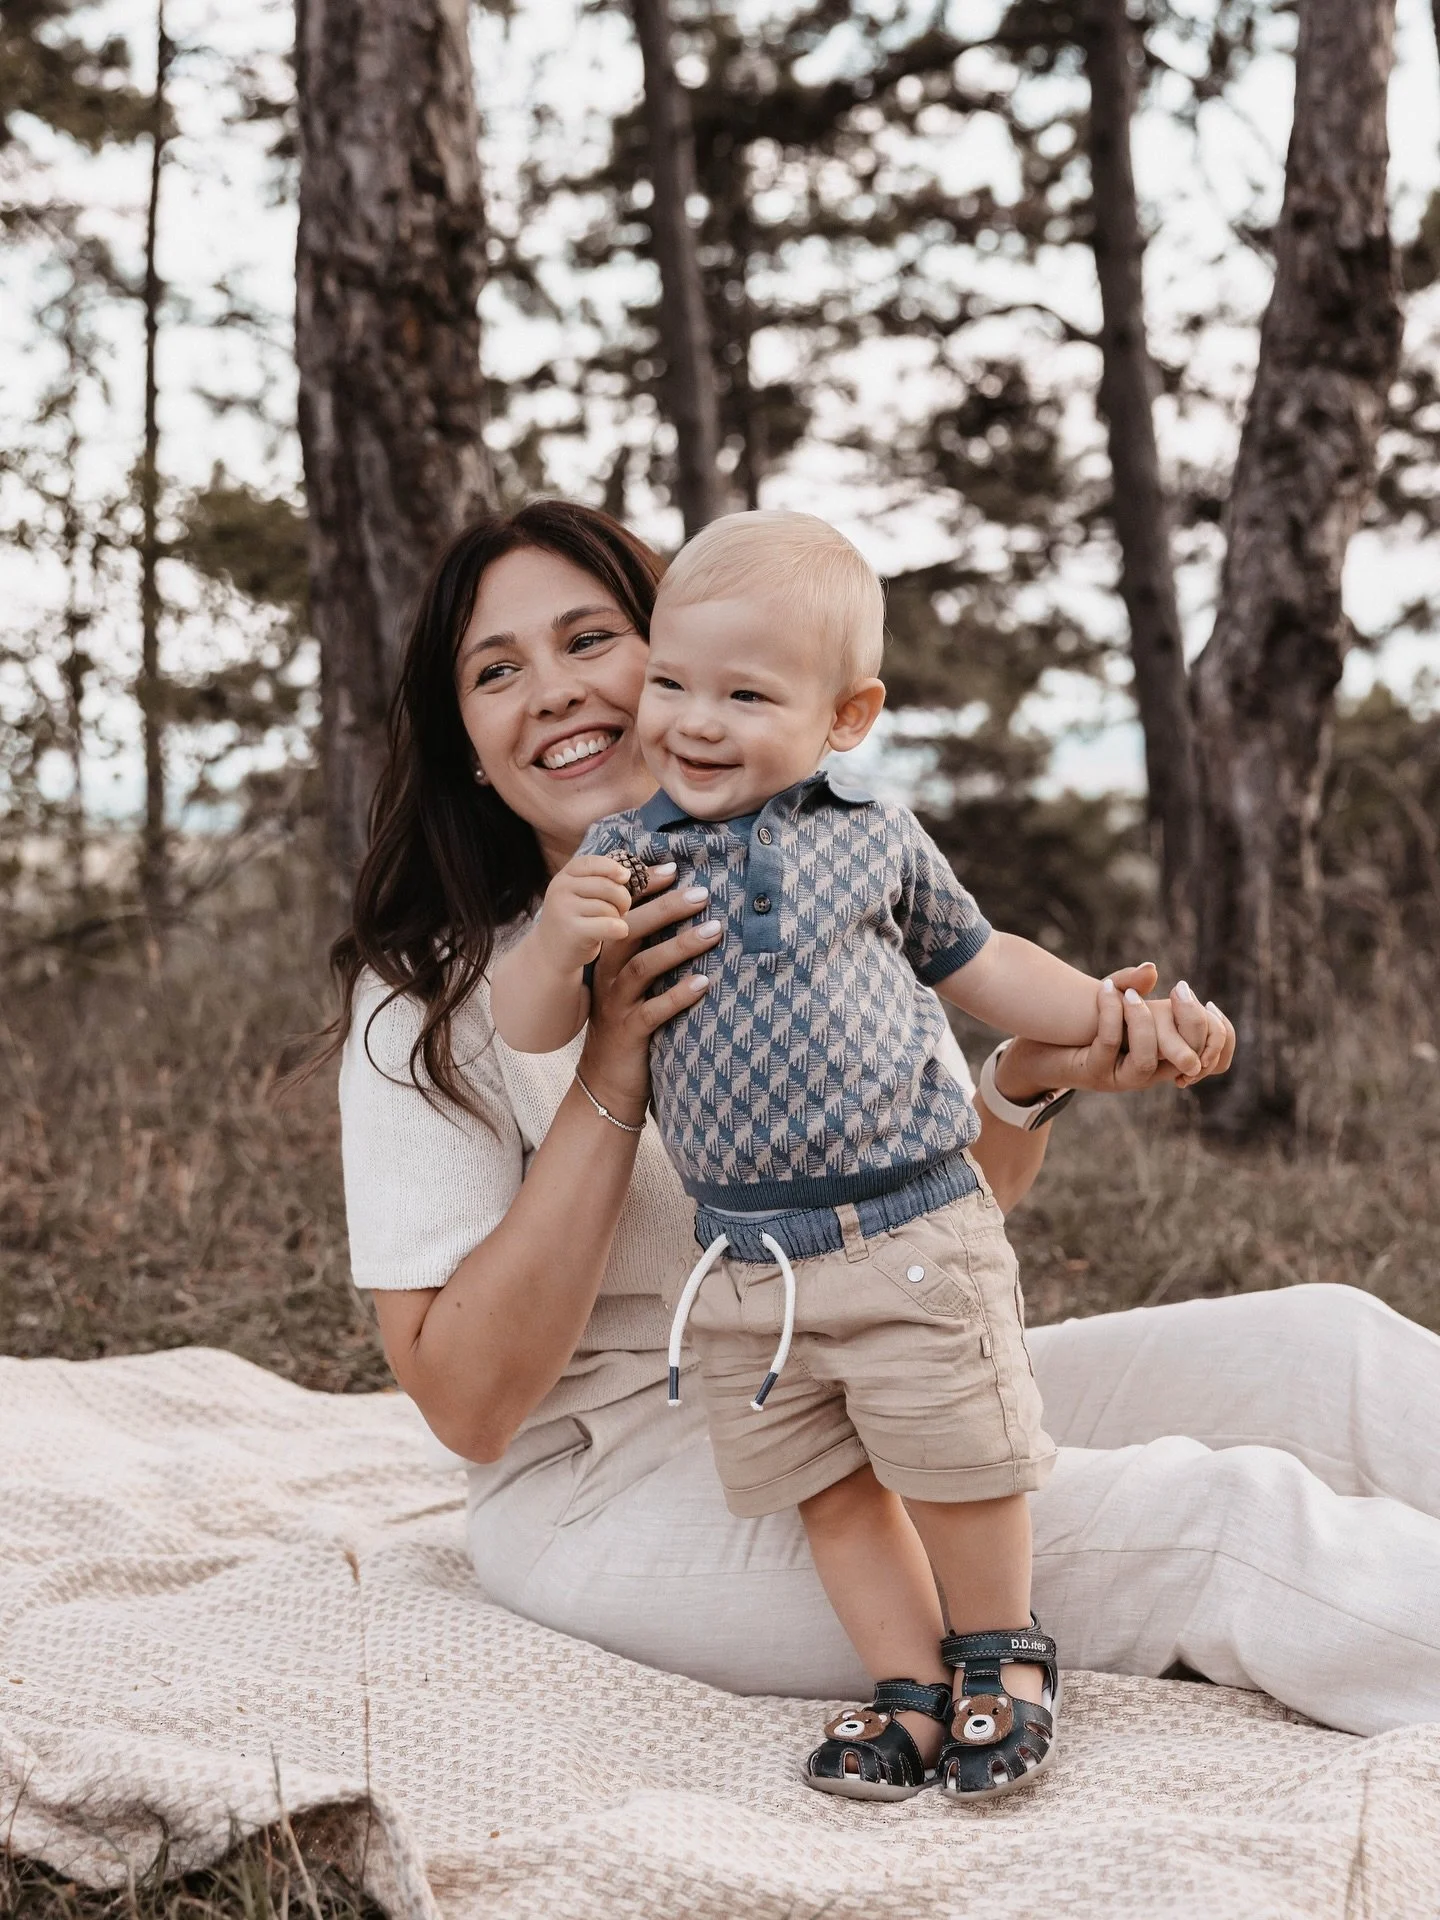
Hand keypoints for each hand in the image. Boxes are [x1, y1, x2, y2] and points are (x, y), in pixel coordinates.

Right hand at [535, 854, 656, 972]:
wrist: (552, 955)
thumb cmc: (583, 920)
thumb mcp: (597, 896)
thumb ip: (629, 881)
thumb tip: (672, 869)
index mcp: (567, 875)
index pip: (595, 862)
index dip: (614, 869)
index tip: (627, 878)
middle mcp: (561, 888)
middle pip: (609, 886)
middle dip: (623, 899)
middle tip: (620, 910)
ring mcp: (564, 909)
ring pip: (610, 906)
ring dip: (619, 917)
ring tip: (611, 922)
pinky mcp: (572, 930)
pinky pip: (609, 924)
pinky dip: (619, 929)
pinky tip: (617, 933)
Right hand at [577, 872, 722, 1120]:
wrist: (606, 1082)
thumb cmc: (630, 1025)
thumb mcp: (636, 985)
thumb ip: (652, 952)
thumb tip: (691, 916)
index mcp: (611, 959)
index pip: (625, 914)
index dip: (647, 891)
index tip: (675, 869)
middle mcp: (610, 977)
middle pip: (632, 932)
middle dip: (667, 909)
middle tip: (702, 893)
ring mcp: (617, 1005)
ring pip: (644, 967)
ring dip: (680, 947)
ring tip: (714, 930)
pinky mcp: (629, 1033)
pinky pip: (654, 1011)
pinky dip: (679, 995)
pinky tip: (704, 983)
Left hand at [995, 963, 1235, 1101]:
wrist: (1040, 1049)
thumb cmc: (1081, 1027)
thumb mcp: (1113, 1004)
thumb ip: (1132, 986)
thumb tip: (1151, 969)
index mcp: (1166, 1057)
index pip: (1214, 1059)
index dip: (1222, 1036)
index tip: (1209, 1002)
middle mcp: (1150, 1072)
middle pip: (1190, 1060)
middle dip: (1190, 1022)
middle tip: (1180, 989)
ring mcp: (1121, 1076)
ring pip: (1147, 1059)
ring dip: (1143, 1022)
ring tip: (1131, 995)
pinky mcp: (1093, 1071)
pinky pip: (1108, 1046)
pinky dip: (1109, 1015)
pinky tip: (1104, 988)